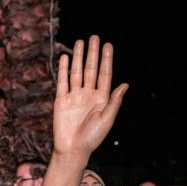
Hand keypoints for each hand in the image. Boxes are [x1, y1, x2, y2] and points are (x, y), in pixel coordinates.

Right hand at [52, 36, 127, 158]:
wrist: (72, 149)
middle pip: (90, 69)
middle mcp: (88, 94)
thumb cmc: (92, 137)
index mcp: (102, 98)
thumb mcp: (107, 119)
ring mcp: (74, 96)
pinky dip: (63, 69)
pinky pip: (62, 81)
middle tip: (94, 37)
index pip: (104, 74)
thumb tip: (125, 84)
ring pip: (76, 72)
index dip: (106, 60)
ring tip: (80, 42)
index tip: (108, 45)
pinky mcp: (61, 100)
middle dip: (92, 53)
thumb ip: (114, 101)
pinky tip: (65, 58)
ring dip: (78, 57)